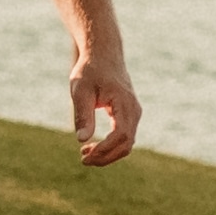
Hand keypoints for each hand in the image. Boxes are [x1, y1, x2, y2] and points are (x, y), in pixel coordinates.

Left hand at [68, 37, 139, 167]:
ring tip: (85, 154)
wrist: (103, 54)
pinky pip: (125, 137)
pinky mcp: (129, 115)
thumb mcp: (81, 91)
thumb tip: (82, 140)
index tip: (84, 154)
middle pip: (126, 144)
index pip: (121, 135)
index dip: (104, 149)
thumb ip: (83, 115)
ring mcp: (134, 113)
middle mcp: (134, 110)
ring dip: (108, 154)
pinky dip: (111, 146)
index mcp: (124, 103)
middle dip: (105, 157)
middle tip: (83, 160)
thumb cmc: (90, 70)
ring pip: (127, 144)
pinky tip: (92, 146)